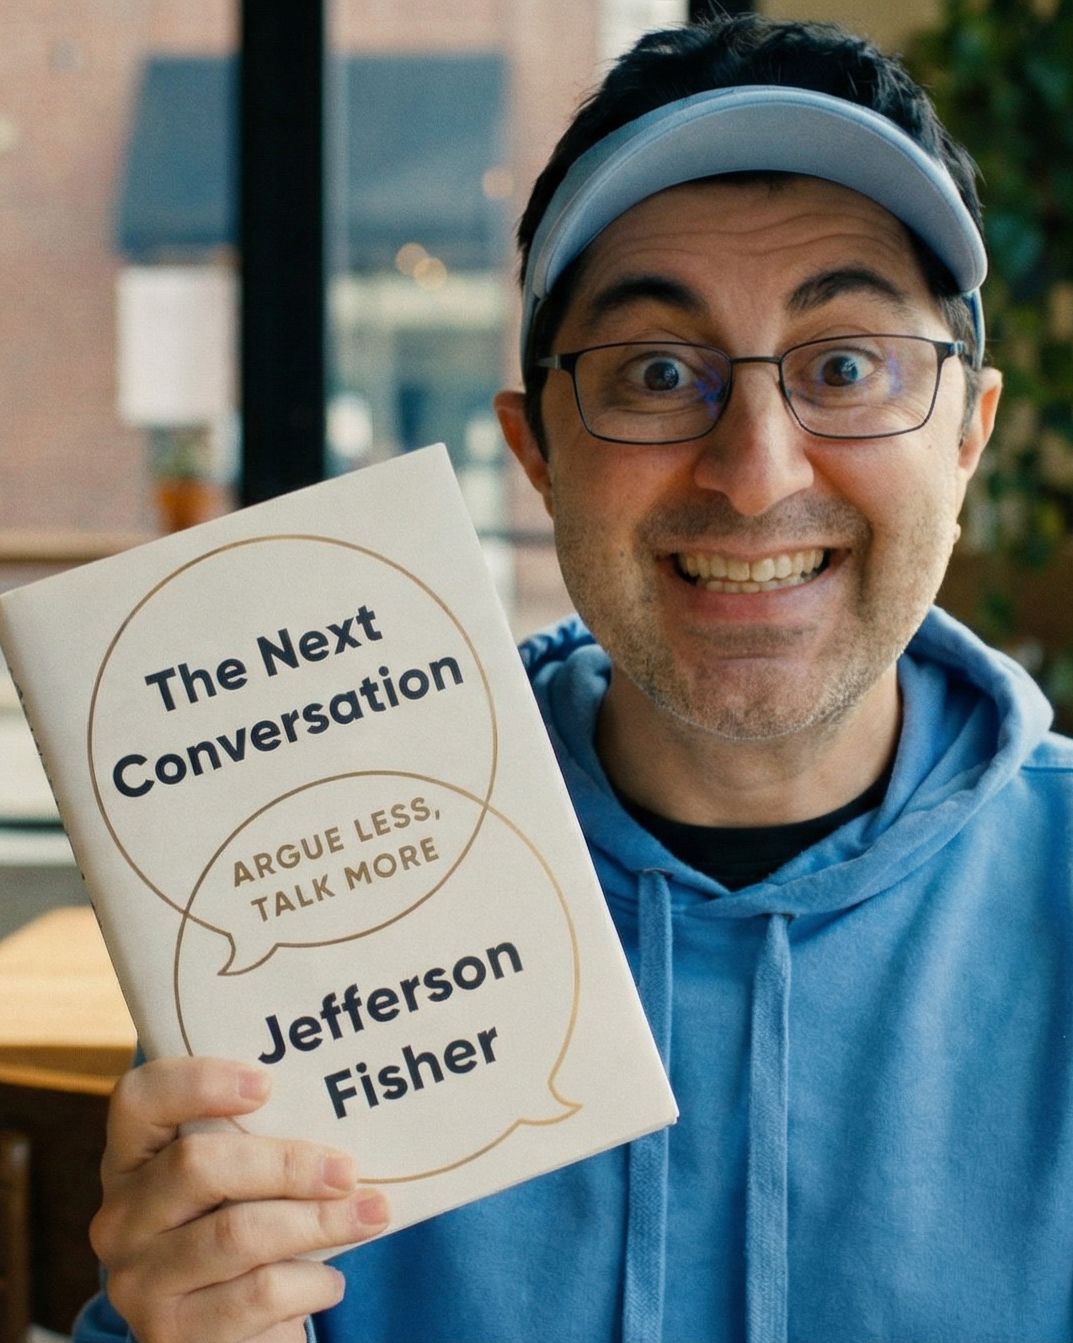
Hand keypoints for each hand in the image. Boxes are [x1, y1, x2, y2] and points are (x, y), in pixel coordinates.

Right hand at [90, 1056, 388, 1342]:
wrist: (224, 1333)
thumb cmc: (243, 1227)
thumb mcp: (237, 1182)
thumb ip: (261, 1143)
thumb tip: (344, 1111)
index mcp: (133, 1159)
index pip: (139, 1098)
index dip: (197, 1082)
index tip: (266, 1084)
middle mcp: (121, 1219)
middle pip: (197, 1165)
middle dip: (286, 1164)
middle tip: (347, 1170)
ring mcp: (139, 1282)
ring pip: (237, 1234)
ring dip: (319, 1223)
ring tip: (370, 1215)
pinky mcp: (172, 1336)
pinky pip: (255, 1296)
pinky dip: (308, 1283)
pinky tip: (330, 1279)